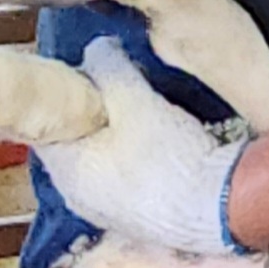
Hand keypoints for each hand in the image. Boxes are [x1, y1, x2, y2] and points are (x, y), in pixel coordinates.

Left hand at [34, 39, 245, 256]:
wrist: (223, 210)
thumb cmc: (172, 159)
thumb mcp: (134, 96)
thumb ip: (107, 66)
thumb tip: (96, 50)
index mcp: (64, 169)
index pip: (45, 120)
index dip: (64, 91)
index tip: (88, 73)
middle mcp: (76, 196)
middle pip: (73, 138)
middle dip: (93, 109)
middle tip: (121, 86)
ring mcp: (106, 210)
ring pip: (99, 157)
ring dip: (116, 132)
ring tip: (145, 111)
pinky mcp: (135, 218)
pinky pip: (122, 176)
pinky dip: (133, 156)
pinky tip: (160, 142)